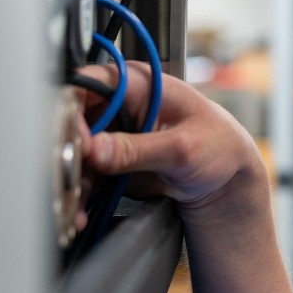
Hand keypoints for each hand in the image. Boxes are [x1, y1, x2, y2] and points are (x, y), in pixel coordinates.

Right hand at [75, 61, 266, 220]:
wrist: (227, 180)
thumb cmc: (220, 146)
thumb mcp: (182, 148)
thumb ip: (137, 149)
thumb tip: (96, 148)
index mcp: (138, 83)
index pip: (86, 84)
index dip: (70, 110)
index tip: (70, 140)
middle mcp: (119, 104)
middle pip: (72, 119)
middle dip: (65, 151)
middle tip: (65, 176)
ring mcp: (112, 132)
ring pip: (74, 150)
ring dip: (70, 178)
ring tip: (73, 202)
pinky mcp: (111, 159)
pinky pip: (84, 173)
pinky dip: (79, 191)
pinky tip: (79, 208)